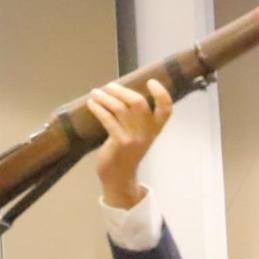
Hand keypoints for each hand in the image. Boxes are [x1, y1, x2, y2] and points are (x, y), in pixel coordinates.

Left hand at [87, 79, 172, 208]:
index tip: (151, 82)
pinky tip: (91, 103)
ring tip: (95, 93)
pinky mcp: (120, 142)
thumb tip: (119, 91)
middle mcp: (147, 133)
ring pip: (119, 108)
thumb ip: (135, 117)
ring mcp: (134, 138)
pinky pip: (108, 118)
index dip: (162, 94)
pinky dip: (98, 108)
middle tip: (109, 86)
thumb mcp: (138, 135)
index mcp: (155, 129)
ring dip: (105, 97)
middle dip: (121, 90)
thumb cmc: (126, 152)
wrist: (119, 177)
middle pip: (138, 102)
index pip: (166, 109)